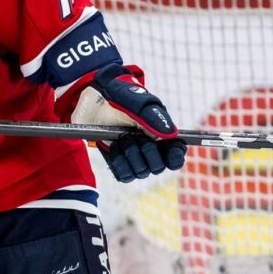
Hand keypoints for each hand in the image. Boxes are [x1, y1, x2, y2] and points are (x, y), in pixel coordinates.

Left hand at [71, 64, 186, 182]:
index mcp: (162, 136)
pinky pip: (124, 175)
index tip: (167, 150)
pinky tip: (114, 147)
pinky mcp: (119, 165)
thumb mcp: (137, 102)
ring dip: (130, 155)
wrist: (96, 101)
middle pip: (158, 167)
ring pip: (141, 172)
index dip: (174, 158)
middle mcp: (151, 151)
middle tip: (134, 135)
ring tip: (122, 137)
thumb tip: (170, 134)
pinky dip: (118, 162)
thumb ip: (154, 117)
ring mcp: (135, 159)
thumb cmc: (121, 98)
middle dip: (146, 152)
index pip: (176, 157)